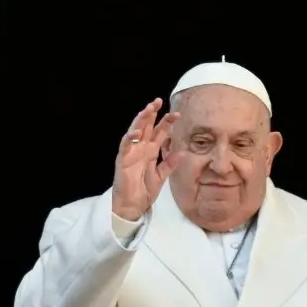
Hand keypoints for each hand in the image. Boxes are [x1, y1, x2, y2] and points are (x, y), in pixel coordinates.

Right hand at [112, 99, 181, 220]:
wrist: (132, 206)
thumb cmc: (144, 191)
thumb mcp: (161, 176)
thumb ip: (170, 164)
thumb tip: (183, 152)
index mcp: (151, 151)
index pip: (159, 133)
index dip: (167, 122)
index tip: (177, 114)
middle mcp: (141, 149)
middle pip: (147, 127)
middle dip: (152, 114)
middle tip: (159, 101)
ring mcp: (131, 152)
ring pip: (135, 131)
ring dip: (141, 120)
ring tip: (148, 109)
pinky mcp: (123, 160)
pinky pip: (125, 145)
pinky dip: (130, 137)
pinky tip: (136, 130)